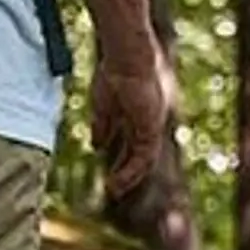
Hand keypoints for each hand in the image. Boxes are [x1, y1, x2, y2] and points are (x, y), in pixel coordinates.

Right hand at [92, 49, 167, 199]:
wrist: (127, 59)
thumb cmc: (114, 74)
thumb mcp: (104, 106)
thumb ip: (103, 126)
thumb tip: (97, 147)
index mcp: (139, 113)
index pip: (134, 142)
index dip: (123, 158)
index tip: (110, 170)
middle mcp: (149, 122)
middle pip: (141, 153)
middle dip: (128, 171)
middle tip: (113, 187)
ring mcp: (153, 125)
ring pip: (144, 159)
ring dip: (129, 176)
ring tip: (113, 190)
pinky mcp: (153, 128)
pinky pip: (144, 157)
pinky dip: (131, 171)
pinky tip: (118, 181)